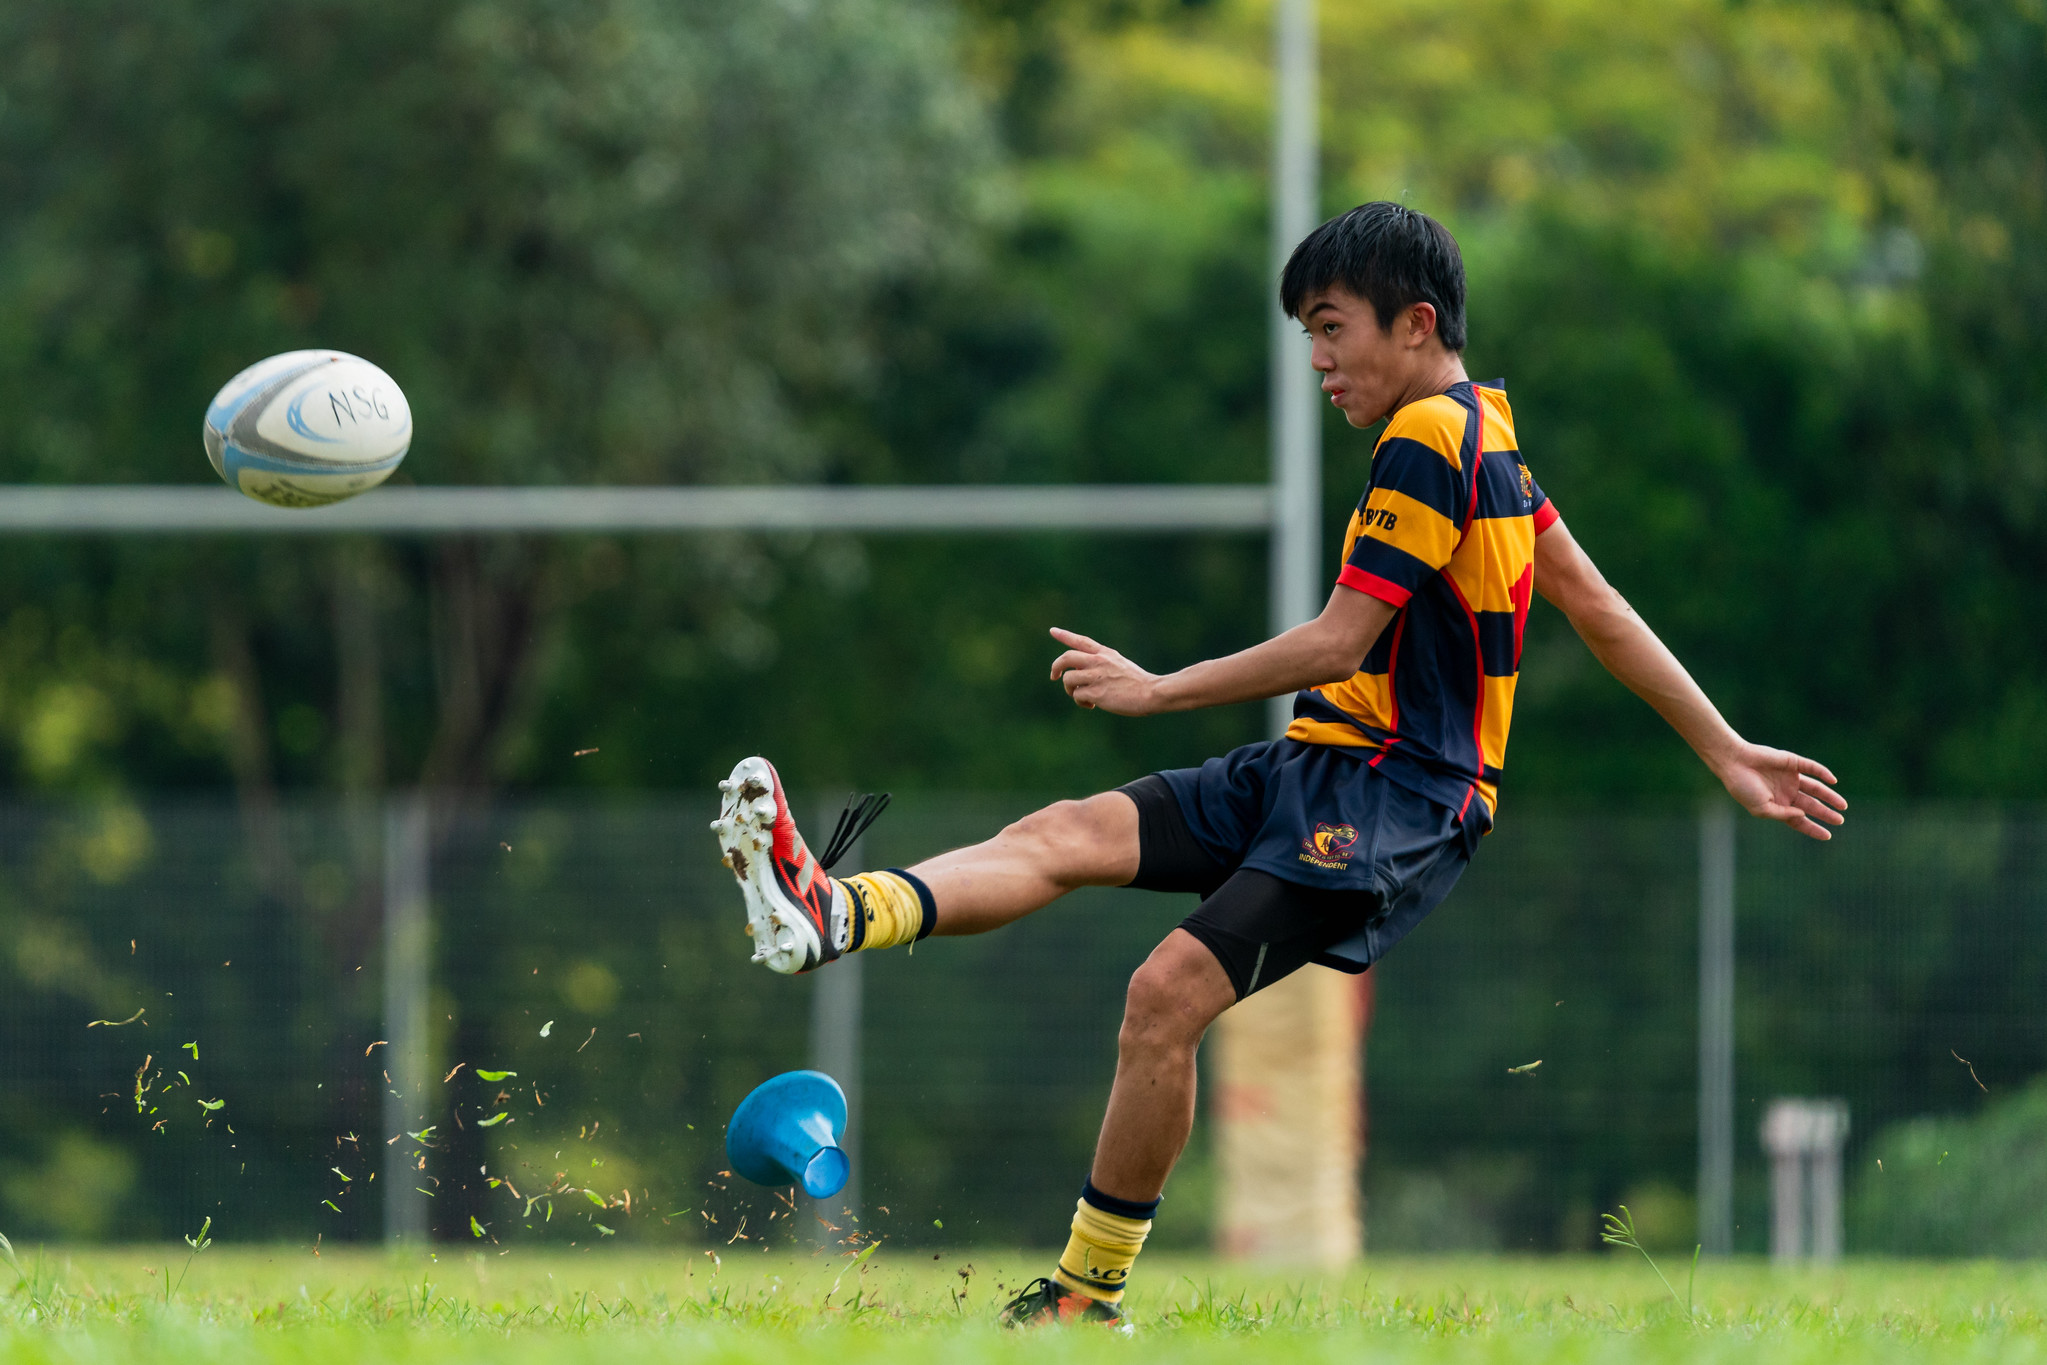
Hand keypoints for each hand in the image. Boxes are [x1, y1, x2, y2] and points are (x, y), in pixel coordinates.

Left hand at [1048, 627, 1162, 715]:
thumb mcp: (1120, 664)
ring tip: (1083, 697)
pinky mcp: (1096, 692)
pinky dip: (1081, 702)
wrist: (1152, 692)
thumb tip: (1081, 674)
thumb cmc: (1138, 683)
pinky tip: (1092, 705)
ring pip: (1068, 679)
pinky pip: (1077, 695)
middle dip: (1056, 667)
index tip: (1053, 631)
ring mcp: (1097, 676)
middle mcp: (1098, 661)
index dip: (1065, 635)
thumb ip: (1102, 664)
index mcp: (1105, 654)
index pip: (1081, 641)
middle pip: (1066, 657)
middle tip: (1054, 676)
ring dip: (1070, 690)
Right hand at [1713, 741, 1846, 840]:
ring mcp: (1790, 777)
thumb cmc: (1743, 787)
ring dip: (1829, 796)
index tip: (1828, 835)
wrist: (1734, 763)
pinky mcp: (1792, 763)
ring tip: (1842, 806)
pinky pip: (1811, 768)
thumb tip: (1803, 814)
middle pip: (1811, 805)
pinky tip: (1833, 781)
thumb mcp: (1761, 808)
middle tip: (1840, 820)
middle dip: (1825, 813)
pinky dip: (1823, 773)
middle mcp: (1786, 792)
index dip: (1813, 828)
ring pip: (1816, 788)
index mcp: (1777, 805)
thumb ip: (1782, 814)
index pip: (1799, 819)